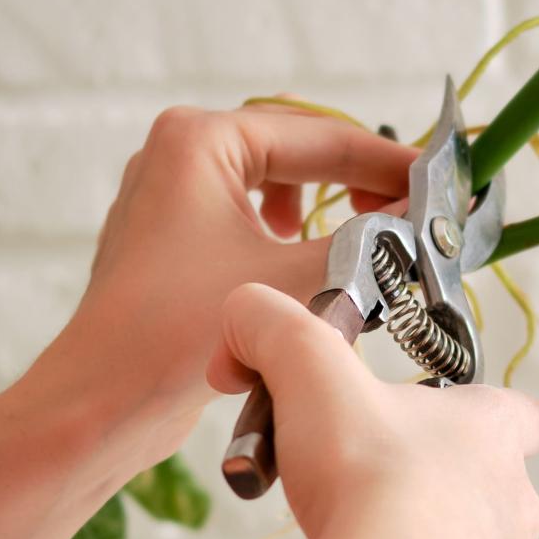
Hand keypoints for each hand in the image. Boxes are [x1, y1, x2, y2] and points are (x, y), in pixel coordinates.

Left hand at [36, 105, 416, 466]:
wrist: (103, 403)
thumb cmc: (178, 332)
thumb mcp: (292, 280)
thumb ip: (364, 239)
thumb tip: (415, 216)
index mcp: (200, 140)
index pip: (319, 135)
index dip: (385, 161)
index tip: (435, 184)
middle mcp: (178, 153)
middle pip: (296, 149)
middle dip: (355, 177)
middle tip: (407, 209)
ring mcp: (170, 194)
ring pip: (273, 181)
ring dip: (324, 203)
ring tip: (365, 231)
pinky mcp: (171, 236)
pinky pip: (248, 214)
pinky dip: (290, 230)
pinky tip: (310, 260)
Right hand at [208, 283, 538, 538]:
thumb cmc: (367, 481)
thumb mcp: (310, 376)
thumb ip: (274, 328)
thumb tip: (244, 312)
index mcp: (490, 436)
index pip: (518, 415)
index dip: (488, 415)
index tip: (445, 424)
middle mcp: (518, 507)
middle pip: (498, 498)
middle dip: (446, 503)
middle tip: (377, 511)